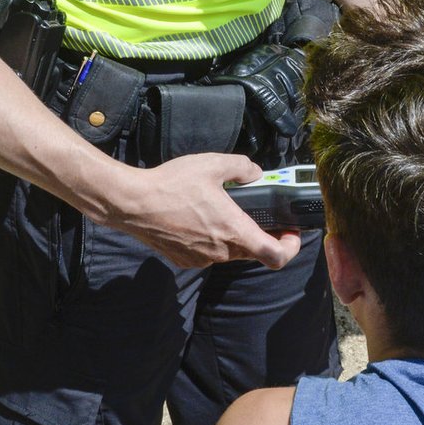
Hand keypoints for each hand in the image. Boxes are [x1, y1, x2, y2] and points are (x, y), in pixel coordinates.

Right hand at [117, 153, 303, 269]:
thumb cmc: (172, 185)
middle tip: (259, 214)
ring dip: (234, 236)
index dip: (290, 247)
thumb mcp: (213, 164)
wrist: (132, 204)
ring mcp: (202, 259)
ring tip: (223, 210)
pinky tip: (199, 218)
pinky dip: (212, 239)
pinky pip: (208, 253)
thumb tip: (255, 172)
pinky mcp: (185, 260)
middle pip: (253, 252)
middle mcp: (221, 252)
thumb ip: (242, 167)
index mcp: (234, 231)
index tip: (291, 233)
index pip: (275, 256)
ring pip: (230, 252)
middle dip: (261, 235)